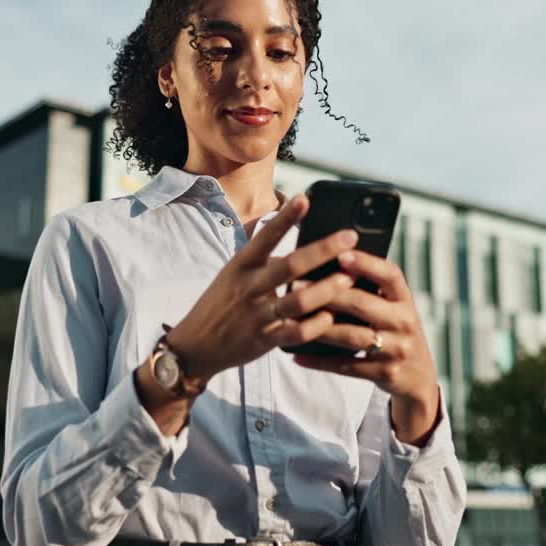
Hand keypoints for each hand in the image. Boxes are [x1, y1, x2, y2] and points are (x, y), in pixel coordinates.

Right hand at [164, 194, 358, 382]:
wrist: (195, 346)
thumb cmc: (220, 304)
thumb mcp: (233, 273)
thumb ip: (262, 258)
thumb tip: (291, 236)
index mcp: (241, 266)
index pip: (265, 237)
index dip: (285, 218)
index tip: (303, 199)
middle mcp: (249, 287)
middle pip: (290, 266)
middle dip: (322, 250)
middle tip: (350, 237)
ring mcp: (256, 315)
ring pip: (297, 301)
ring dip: (326, 289)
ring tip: (349, 277)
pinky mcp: (263, 341)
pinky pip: (294, 333)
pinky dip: (314, 326)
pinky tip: (330, 317)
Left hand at [291, 250, 442, 445]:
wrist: (418, 376)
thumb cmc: (395, 331)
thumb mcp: (394, 308)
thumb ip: (372, 290)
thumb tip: (331, 263)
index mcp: (405, 299)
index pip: (390, 276)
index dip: (367, 263)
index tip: (341, 253)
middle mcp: (404, 322)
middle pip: (362, 305)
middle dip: (326, 294)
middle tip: (295, 286)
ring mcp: (396, 350)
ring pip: (351, 337)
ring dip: (318, 328)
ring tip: (291, 319)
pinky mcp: (385, 373)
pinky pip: (346, 367)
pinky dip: (319, 361)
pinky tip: (297, 355)